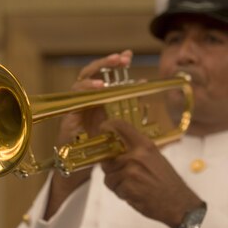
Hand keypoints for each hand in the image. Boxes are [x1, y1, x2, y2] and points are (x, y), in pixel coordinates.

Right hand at [44, 50, 133, 218]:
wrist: (79, 172)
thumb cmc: (99, 151)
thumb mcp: (120, 131)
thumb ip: (134, 117)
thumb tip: (160, 112)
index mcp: (96, 100)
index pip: (104, 76)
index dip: (114, 64)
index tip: (129, 55)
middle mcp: (84, 101)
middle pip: (91, 74)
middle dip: (106, 63)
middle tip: (123, 58)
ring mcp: (74, 109)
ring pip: (79, 83)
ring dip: (95, 76)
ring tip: (111, 74)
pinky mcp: (68, 119)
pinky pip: (73, 101)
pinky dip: (85, 93)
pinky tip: (99, 90)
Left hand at [99, 118, 203, 227]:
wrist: (179, 203)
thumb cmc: (168, 182)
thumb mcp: (156, 158)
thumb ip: (137, 152)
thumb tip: (115, 151)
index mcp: (145, 145)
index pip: (121, 127)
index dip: (107, 126)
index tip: (102, 129)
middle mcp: (137, 155)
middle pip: (108, 159)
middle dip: (111, 170)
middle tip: (124, 177)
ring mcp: (132, 171)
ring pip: (109, 177)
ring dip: (117, 185)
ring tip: (133, 188)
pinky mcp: (128, 187)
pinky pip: (115, 189)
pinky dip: (122, 195)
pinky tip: (135, 195)